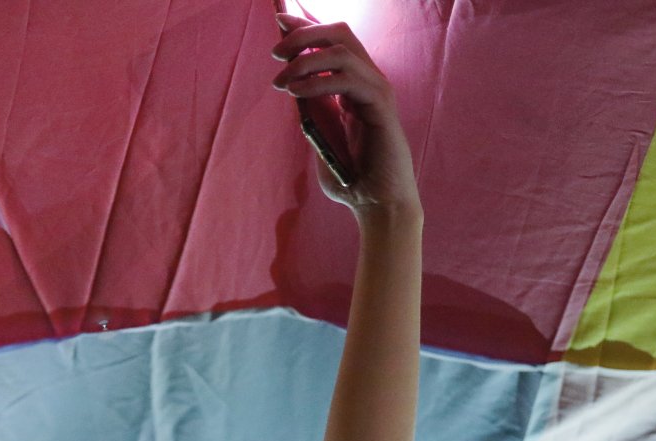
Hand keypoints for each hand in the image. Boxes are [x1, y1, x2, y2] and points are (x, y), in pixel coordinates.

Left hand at [272, 15, 420, 216]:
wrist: (376, 204)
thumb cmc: (350, 177)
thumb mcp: (320, 137)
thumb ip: (310, 111)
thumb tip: (289, 82)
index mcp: (355, 85)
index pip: (333, 41)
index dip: (306, 26)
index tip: (278, 20)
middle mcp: (369, 81)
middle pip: (340, 33)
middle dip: (303, 35)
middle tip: (275, 52)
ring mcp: (377, 90)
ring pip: (342, 51)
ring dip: (305, 59)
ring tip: (281, 80)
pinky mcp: (380, 106)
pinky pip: (347, 80)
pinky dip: (318, 81)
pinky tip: (296, 92)